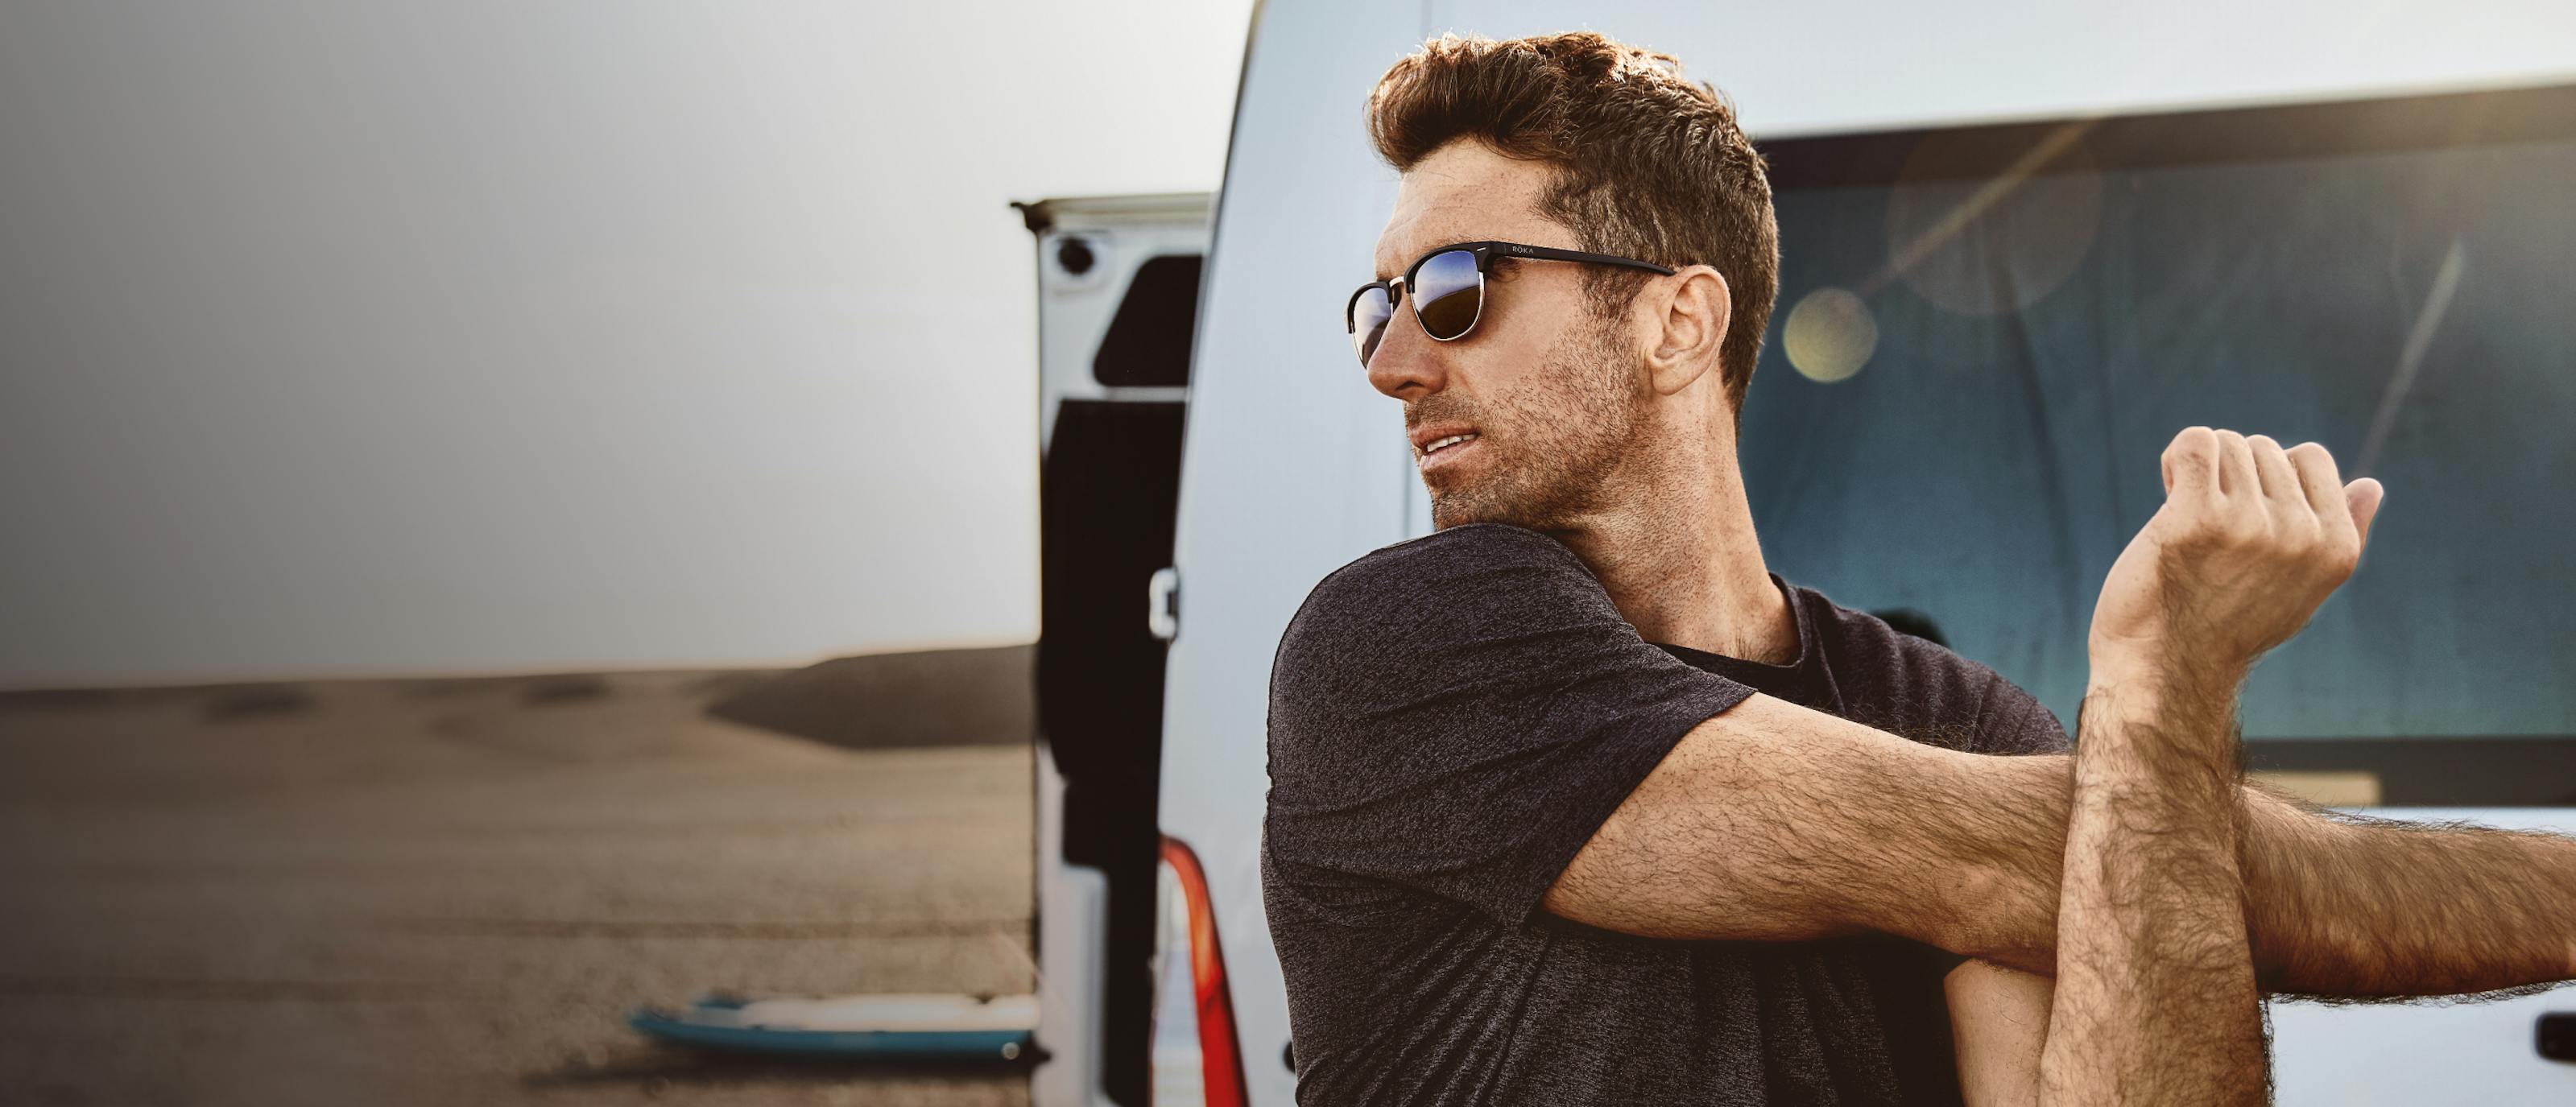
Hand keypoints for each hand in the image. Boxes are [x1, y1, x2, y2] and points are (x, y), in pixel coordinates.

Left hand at [2089, 428, 2383, 686]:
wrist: (2164, 667)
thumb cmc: (2225, 623)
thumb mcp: (2299, 588)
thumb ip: (2338, 535)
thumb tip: (2370, 486)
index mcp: (2336, 548)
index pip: (2311, 457)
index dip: (2269, 476)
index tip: (2245, 514)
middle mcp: (2302, 536)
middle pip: (2263, 447)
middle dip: (2229, 477)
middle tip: (2207, 529)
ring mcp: (2252, 526)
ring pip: (2226, 442)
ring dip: (2198, 473)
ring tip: (2186, 520)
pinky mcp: (2199, 519)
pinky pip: (2194, 443)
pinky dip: (2176, 458)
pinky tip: (2168, 489)